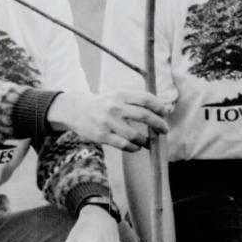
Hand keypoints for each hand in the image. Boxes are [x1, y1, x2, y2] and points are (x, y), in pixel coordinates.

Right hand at [48, 90, 168, 151]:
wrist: (76, 110)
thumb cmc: (103, 103)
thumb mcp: (117, 95)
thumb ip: (135, 100)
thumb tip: (161, 109)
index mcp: (120, 94)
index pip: (146, 99)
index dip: (159, 106)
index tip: (165, 113)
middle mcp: (115, 107)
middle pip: (144, 116)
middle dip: (159, 124)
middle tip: (165, 130)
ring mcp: (108, 122)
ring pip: (135, 135)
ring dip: (146, 140)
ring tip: (150, 142)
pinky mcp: (102, 136)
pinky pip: (124, 145)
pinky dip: (134, 147)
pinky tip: (137, 147)